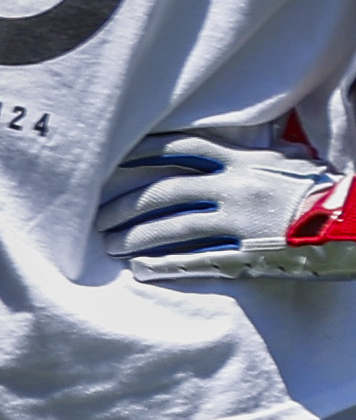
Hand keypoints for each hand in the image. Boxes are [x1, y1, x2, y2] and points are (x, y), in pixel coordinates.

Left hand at [95, 117, 354, 281]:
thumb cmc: (323, 189)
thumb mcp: (286, 163)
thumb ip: (250, 158)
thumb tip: (225, 153)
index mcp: (243, 161)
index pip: (180, 149)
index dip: (142, 155)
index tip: (111, 163)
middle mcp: (236, 187)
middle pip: (163, 192)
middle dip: (125, 205)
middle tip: (97, 218)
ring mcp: (241, 221)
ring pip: (173, 227)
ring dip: (135, 236)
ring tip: (109, 245)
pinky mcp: (250, 252)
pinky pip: (198, 259)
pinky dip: (166, 264)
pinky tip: (140, 269)